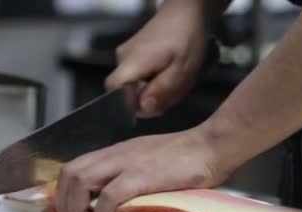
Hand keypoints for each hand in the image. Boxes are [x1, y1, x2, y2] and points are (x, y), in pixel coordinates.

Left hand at [53, 128, 230, 211]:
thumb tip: (120, 199)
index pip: (74, 167)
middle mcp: (115, 155)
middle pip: (70, 174)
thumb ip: (132, 172)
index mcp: (117, 152)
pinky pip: (107, 196)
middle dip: (64, 203)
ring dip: (77, 209)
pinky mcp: (140, 176)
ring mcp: (126, 164)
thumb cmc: (188, 157)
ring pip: (80, 182)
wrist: (210, 146)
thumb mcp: (150, 160)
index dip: (64, 192)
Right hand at [105, 1, 209, 116]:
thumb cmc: (186, 39)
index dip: (130, 105)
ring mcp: (127, 55)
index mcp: (131, 63)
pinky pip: (140, 77)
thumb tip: (142, 109)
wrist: (188, 12)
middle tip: (173, 90)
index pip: (113, 93)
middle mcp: (122, 59)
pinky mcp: (134, 54)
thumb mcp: (181, 70)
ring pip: (136, 86)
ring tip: (175, 80)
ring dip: (157, 90)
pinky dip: (157, 80)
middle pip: (128, 93)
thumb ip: (162, 91)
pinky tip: (171, 74)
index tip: (154, 105)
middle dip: (151, 99)